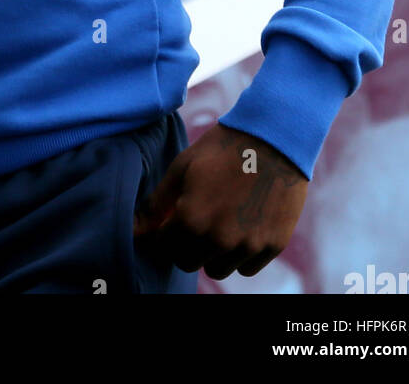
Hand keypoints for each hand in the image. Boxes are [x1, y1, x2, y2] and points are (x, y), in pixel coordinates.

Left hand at [133, 122, 308, 279]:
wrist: (273, 138)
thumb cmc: (221, 149)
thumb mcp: (182, 167)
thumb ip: (156, 203)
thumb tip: (135, 229)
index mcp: (191, 218)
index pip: (166, 248)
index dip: (166, 233)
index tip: (173, 220)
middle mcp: (219, 238)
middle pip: (189, 263)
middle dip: (186, 245)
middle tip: (196, 221)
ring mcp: (248, 245)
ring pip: (218, 269)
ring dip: (213, 252)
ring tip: (220, 221)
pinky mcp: (272, 246)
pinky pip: (246, 268)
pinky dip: (240, 254)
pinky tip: (241, 225)